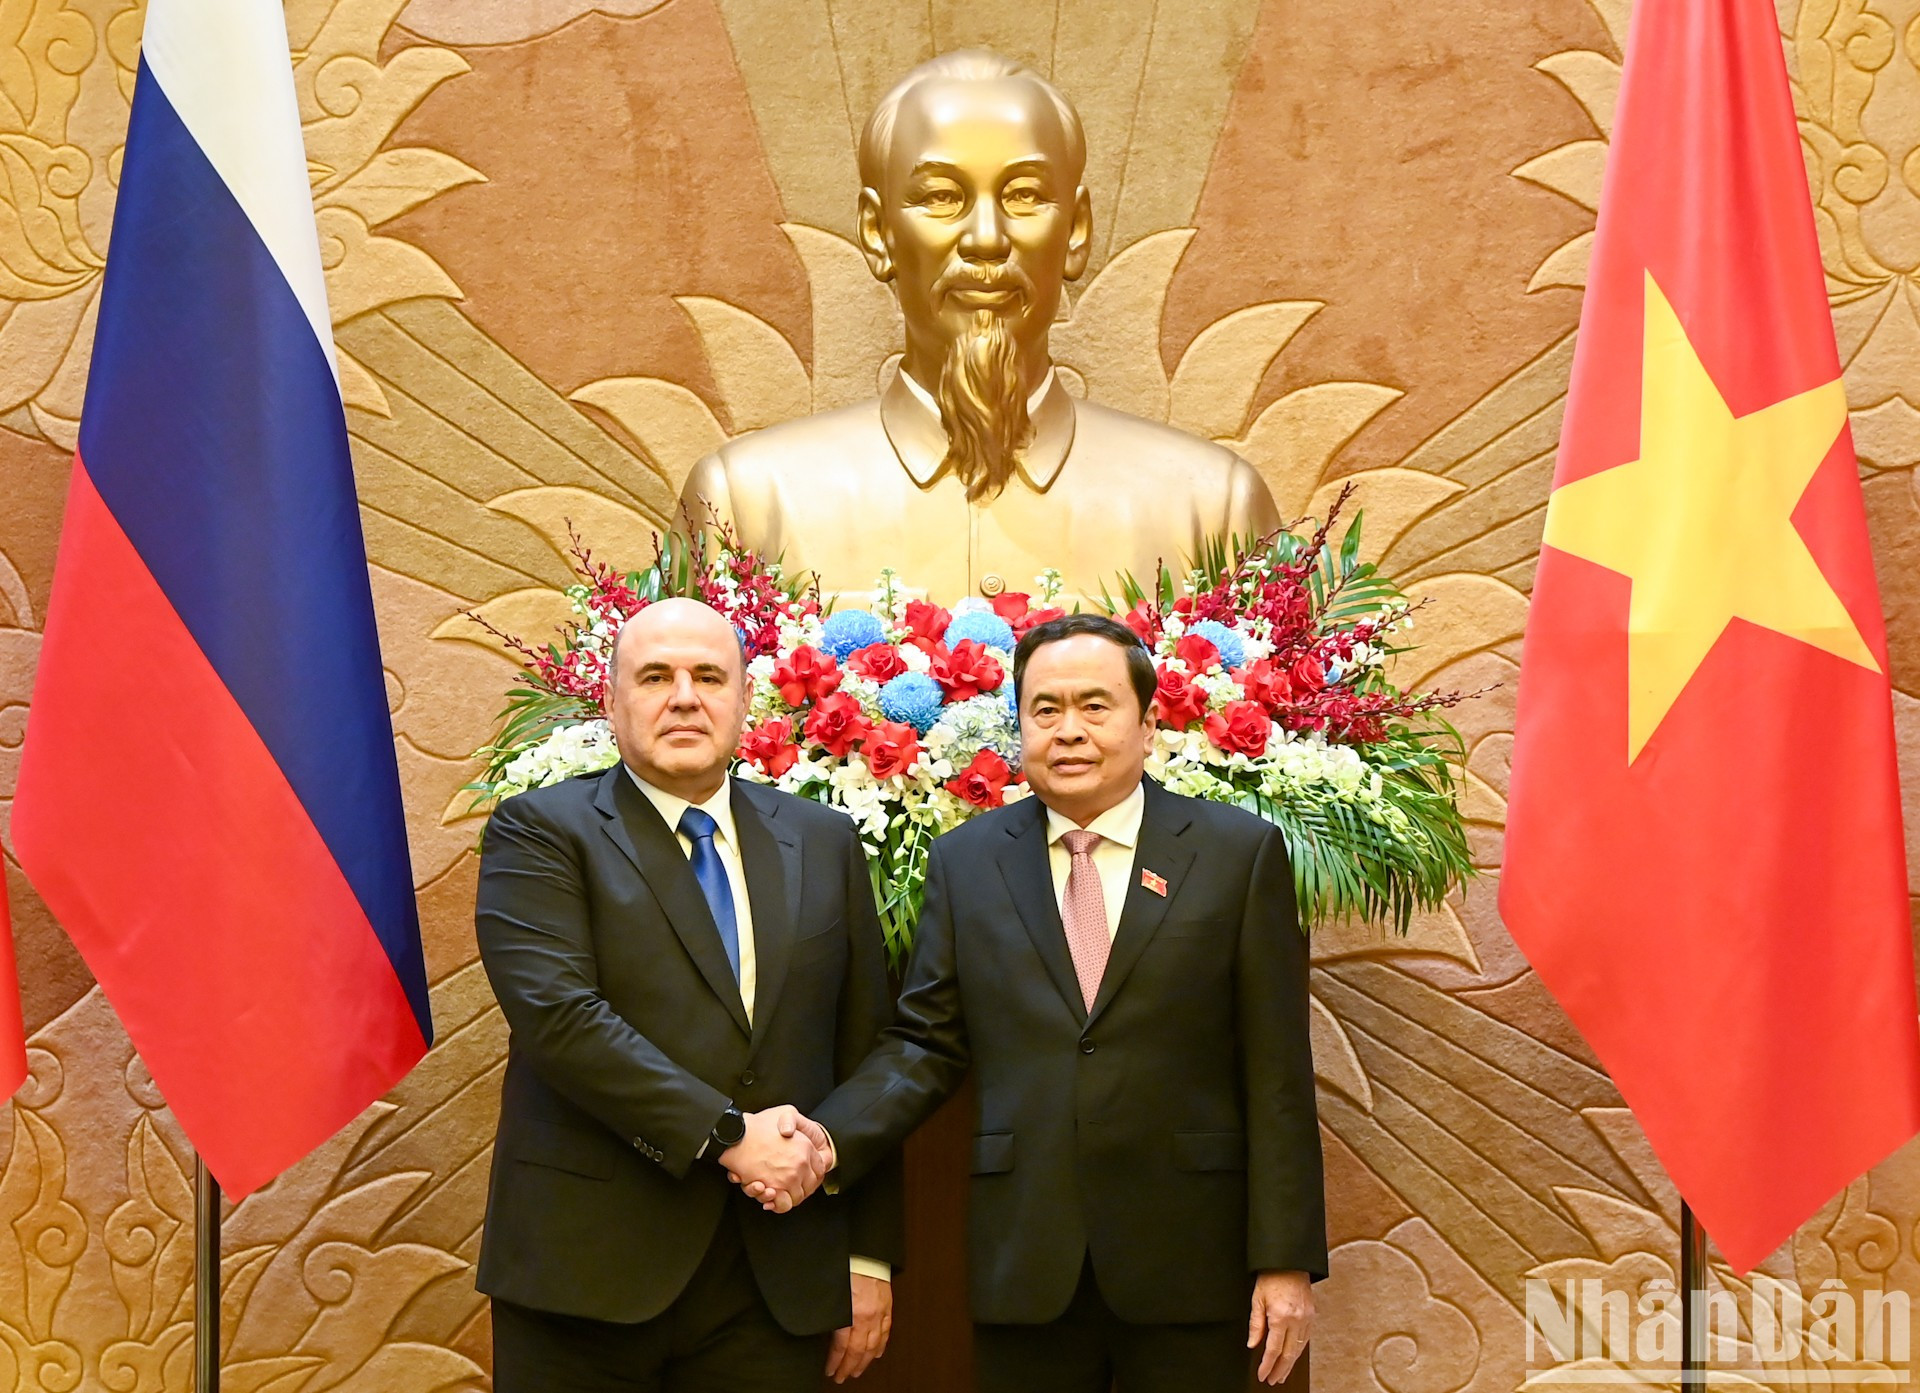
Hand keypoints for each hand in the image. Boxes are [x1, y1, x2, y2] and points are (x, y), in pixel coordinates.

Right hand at [718, 1106, 827, 1212]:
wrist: (735, 1135)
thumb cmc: (757, 1124)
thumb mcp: (786, 1112)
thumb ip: (796, 1122)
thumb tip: (794, 1134)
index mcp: (806, 1148)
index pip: (820, 1168)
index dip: (813, 1172)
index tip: (806, 1172)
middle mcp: (799, 1166)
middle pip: (809, 1186)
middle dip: (802, 1186)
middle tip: (791, 1182)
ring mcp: (785, 1179)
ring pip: (795, 1198)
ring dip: (788, 1196)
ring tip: (778, 1188)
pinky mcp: (770, 1189)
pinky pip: (779, 1203)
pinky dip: (775, 1202)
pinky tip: (768, 1191)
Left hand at [825, 1272, 890, 1380]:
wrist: (865, 1249)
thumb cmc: (846, 1265)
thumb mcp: (831, 1293)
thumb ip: (831, 1314)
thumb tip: (826, 1331)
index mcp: (851, 1313)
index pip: (842, 1346)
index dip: (835, 1361)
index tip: (830, 1371)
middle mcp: (867, 1316)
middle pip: (859, 1350)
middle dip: (849, 1366)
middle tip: (842, 1377)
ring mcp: (879, 1312)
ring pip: (874, 1345)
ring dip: (865, 1361)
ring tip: (857, 1371)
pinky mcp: (887, 1306)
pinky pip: (886, 1331)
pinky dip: (882, 1345)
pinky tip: (877, 1354)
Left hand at [1248, 1269, 1312, 1384]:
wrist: (1289, 1261)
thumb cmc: (1271, 1277)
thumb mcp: (1257, 1299)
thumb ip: (1256, 1324)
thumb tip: (1253, 1344)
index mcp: (1280, 1317)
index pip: (1274, 1349)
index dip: (1267, 1365)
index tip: (1262, 1375)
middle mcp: (1296, 1320)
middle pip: (1289, 1354)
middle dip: (1280, 1370)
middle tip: (1273, 1380)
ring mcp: (1306, 1318)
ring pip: (1299, 1349)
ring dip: (1290, 1363)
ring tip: (1282, 1374)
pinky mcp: (1312, 1315)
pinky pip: (1306, 1338)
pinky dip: (1298, 1350)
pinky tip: (1292, 1356)